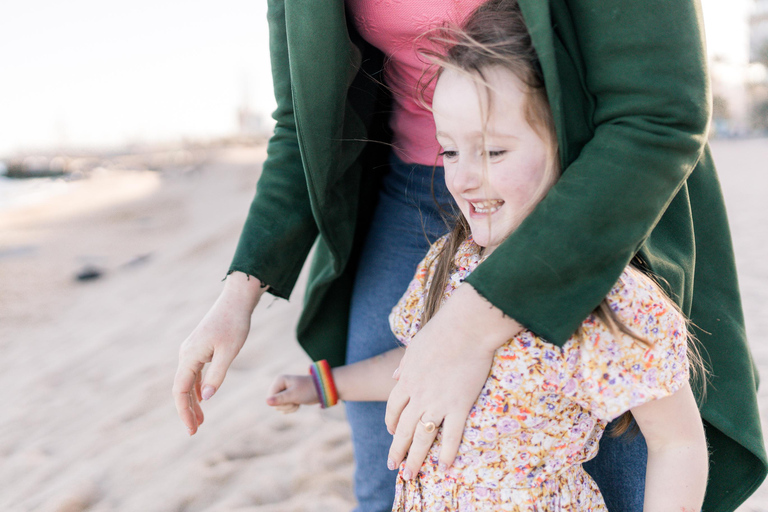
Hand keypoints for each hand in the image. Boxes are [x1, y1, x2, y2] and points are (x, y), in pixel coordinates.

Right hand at [172, 271, 266, 434]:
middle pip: (181, 388)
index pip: (180, 391)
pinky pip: (194, 373)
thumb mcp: (229, 352)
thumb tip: (206, 398)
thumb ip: (217, 375)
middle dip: (187, 410)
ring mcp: (192, 350)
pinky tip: (204, 398)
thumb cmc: (234, 324)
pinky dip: (198, 388)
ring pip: (188, 381)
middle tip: (195, 430)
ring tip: (200, 420)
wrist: (236, 301)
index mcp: (190, 356)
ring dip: (193, 401)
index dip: (184, 412)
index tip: (191, 429)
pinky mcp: (199, 348)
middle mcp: (186, 354)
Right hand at [266, 374, 318, 412]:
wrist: (321, 390)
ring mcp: (283, 392)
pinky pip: (284, 408)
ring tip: (298, 401)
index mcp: (279, 380)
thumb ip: (280, 399)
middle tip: (295, 400)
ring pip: (279, 407)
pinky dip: (291, 408)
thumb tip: (266, 402)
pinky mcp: (288, 398)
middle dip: (286, 405)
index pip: (270, 397)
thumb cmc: (308, 390)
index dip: (279, 402)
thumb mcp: (294, 395)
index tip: (290, 399)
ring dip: (289, 407)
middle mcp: (279, 385)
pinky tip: (298, 404)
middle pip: (274, 404)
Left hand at [385, 284, 521, 478]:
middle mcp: (418, 395)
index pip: (394, 408)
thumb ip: (404, 364)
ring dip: (415, 459)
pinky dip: (448, 453)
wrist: (466, 327)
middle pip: (403, 429)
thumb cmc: (442, 330)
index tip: (392, 432)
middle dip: (397, 450)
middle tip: (394, 466)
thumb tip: (394, 376)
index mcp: (407, 379)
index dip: (391, 423)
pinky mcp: (460, 405)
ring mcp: (438, 402)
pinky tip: (445, 467)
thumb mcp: (415, 346)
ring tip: (410, 475)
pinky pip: (452, 435)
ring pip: (422, 438)